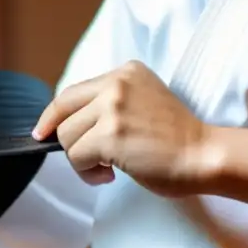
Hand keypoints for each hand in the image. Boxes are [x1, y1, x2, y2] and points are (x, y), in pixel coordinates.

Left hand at [33, 61, 211, 195]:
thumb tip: (68, 124)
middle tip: (92, 160)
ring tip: (108, 169)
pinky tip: (111, 175)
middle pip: (63, 113)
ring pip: (67, 137)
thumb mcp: (143, 103)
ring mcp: (113, 107)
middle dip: (69, 141)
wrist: (204, 155)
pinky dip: (88, 173)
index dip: (52, 116)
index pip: (71, 92)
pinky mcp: (110, 134)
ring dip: (81, 160)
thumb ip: (110, 104)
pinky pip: (77, 156)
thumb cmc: (177, 139)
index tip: (42, 132)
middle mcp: (117, 84)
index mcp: (126, 73)